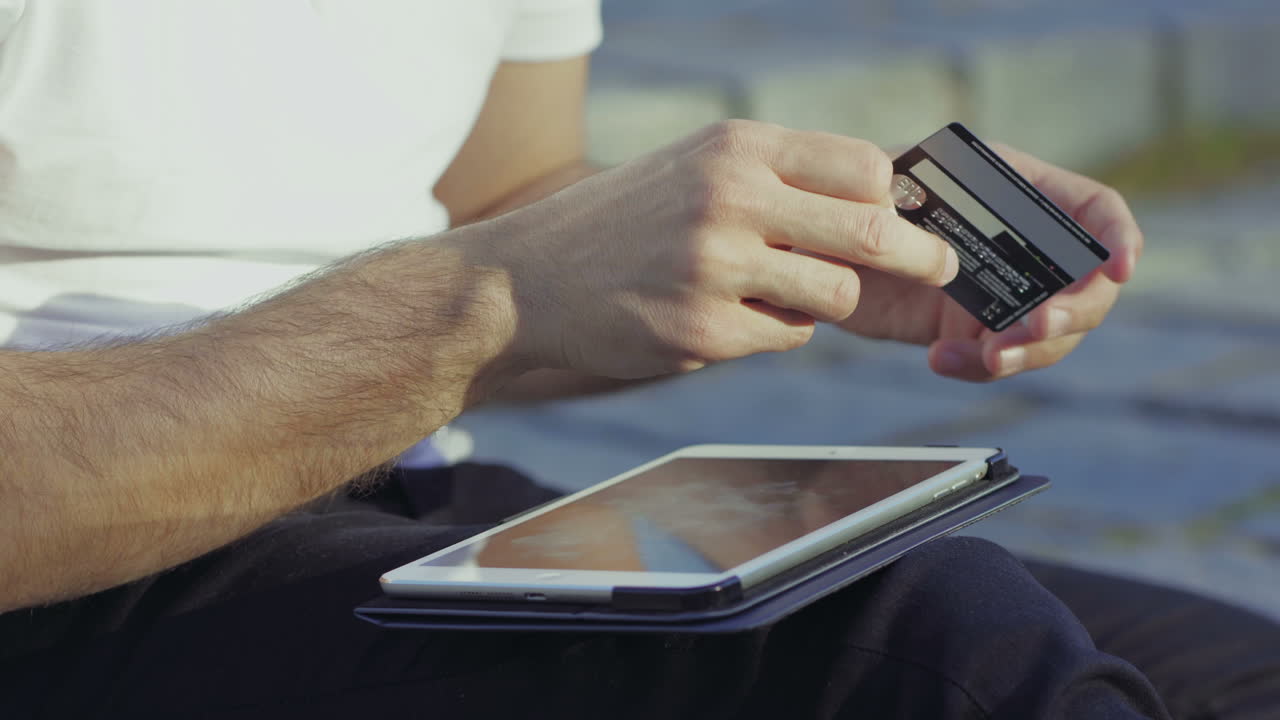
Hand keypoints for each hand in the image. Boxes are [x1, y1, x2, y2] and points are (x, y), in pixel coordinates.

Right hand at [486, 120, 957, 379]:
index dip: (897, 197)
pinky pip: (786, 338)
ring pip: (836, 296)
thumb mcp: (694, 168)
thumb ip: (776, 178)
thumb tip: (878, 198)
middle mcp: (730, 199)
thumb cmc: (621, 222)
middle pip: (873, 231)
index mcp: (735, 148)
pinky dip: (775, 331)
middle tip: (938, 267)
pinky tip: (726, 316)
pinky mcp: (704, 334)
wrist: (525, 281)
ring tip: (781, 290)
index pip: (863, 165)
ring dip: (828, 300)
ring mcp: (717, 270)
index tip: (913, 217)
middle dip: (920, 255)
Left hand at [836, 144, 1143, 381]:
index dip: (1118, 236)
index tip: (1120, 270)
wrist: (818, 253)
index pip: (1093, 210)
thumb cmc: (849, 201)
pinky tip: (941, 361)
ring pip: (1050, 334)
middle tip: (1034, 331)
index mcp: (1015, 190)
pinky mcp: (975, 331)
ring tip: (988, 358)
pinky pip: (999, 359)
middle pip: (1086, 286)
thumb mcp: (873, 188)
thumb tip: (911, 209)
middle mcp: (1023, 244)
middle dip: (1070, 313)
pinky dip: (979, 368)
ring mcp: (1006, 292)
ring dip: (1029, 352)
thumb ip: (900, 197)